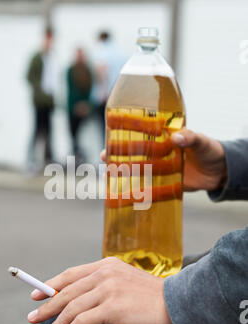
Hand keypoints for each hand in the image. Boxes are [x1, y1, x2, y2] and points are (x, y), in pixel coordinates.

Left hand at [28, 257, 175, 323]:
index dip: (51, 285)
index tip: (36, 294)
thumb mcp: (126, 283)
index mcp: (107, 265)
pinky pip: (82, 322)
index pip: (71, 274)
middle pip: (67, 291)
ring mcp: (108, 289)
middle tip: (32, 317)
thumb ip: (104, 285)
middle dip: (46, 306)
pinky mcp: (112, 307)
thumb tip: (78, 301)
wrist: (179, 305)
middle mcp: (105, 273)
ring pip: (71, 308)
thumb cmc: (153, 298)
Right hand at [100, 129, 226, 191]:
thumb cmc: (211, 151)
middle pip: (135, 151)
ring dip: (124, 173)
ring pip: (138, 169)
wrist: (220, 172)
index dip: (127, 128)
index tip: (111, 127)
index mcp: (166, 135)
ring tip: (109, 176)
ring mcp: (161, 168)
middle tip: (104, 156)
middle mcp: (160, 151)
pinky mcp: (165, 184)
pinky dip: (138, 193)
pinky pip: (149, 188)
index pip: (143, 129)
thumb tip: (176, 138)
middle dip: (119, 154)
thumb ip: (191, 138)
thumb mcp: (203, 141)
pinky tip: (124, 196)